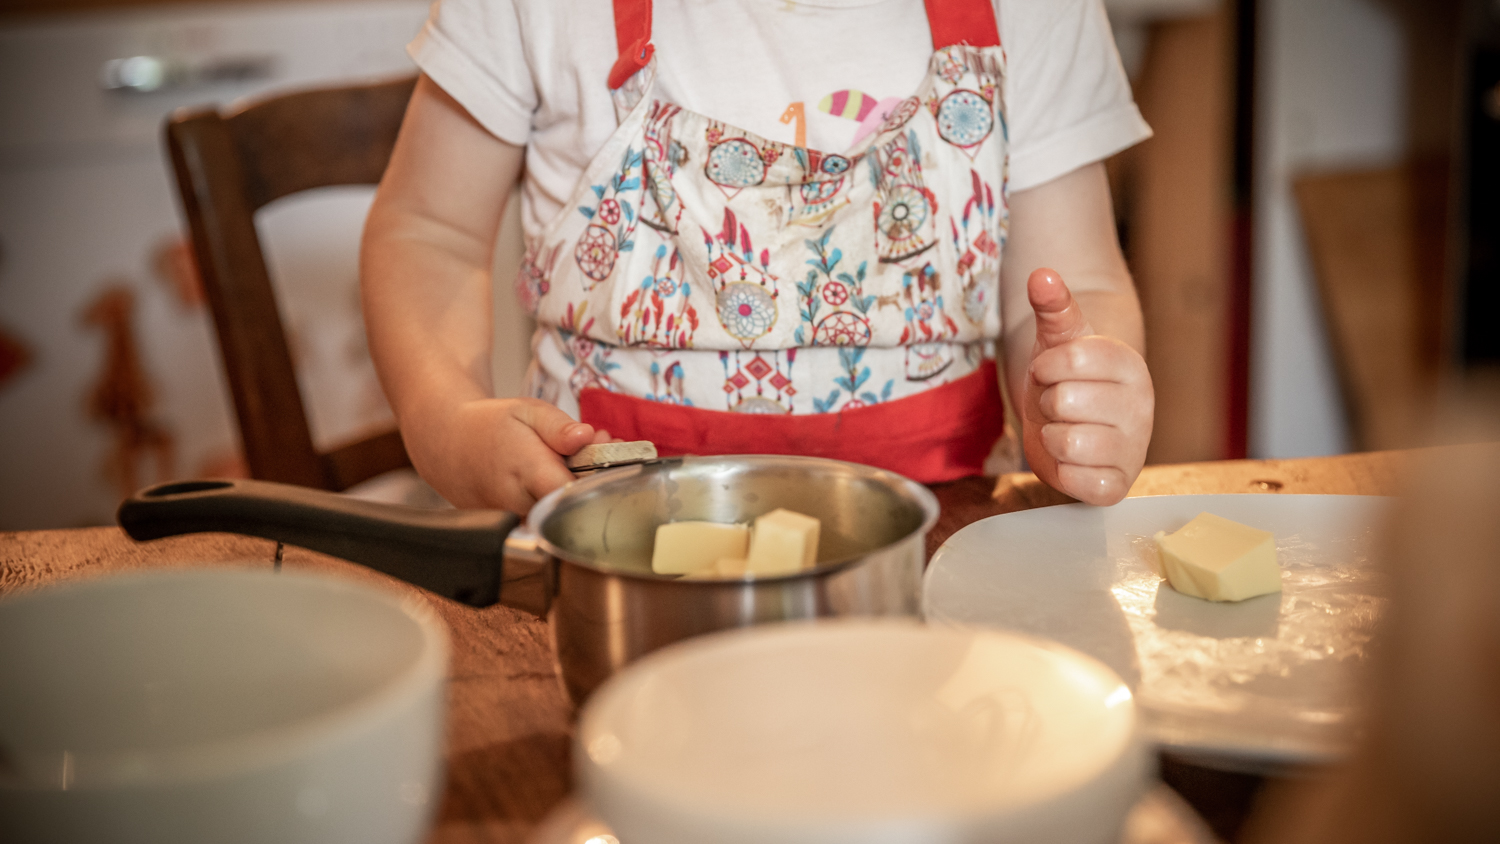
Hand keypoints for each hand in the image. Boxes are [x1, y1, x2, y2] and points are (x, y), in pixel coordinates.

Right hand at [403, 397, 610, 513]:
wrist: (447, 445)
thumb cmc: (489, 426)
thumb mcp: (526, 411)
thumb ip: (558, 427)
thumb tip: (586, 438)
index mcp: (526, 472)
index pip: (574, 494)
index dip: (599, 478)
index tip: (609, 455)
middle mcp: (518, 504)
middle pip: (572, 507)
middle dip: (593, 479)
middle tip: (600, 445)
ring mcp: (512, 521)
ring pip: (559, 515)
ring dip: (575, 489)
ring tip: (574, 458)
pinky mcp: (510, 529)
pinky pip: (543, 519)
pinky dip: (556, 499)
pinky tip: (555, 476)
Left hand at [1022, 268, 1152, 505]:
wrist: (1069, 427)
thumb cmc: (1065, 381)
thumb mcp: (1057, 340)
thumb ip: (1052, 305)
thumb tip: (1042, 274)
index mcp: (1130, 366)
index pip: (1071, 359)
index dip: (1045, 366)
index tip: (1050, 371)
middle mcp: (1141, 408)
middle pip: (1064, 401)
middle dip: (1047, 404)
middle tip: (1058, 406)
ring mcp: (1133, 450)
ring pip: (1067, 442)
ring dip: (1052, 438)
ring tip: (1064, 430)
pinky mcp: (1116, 487)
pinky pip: (1077, 482)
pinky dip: (1062, 472)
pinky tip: (1071, 461)